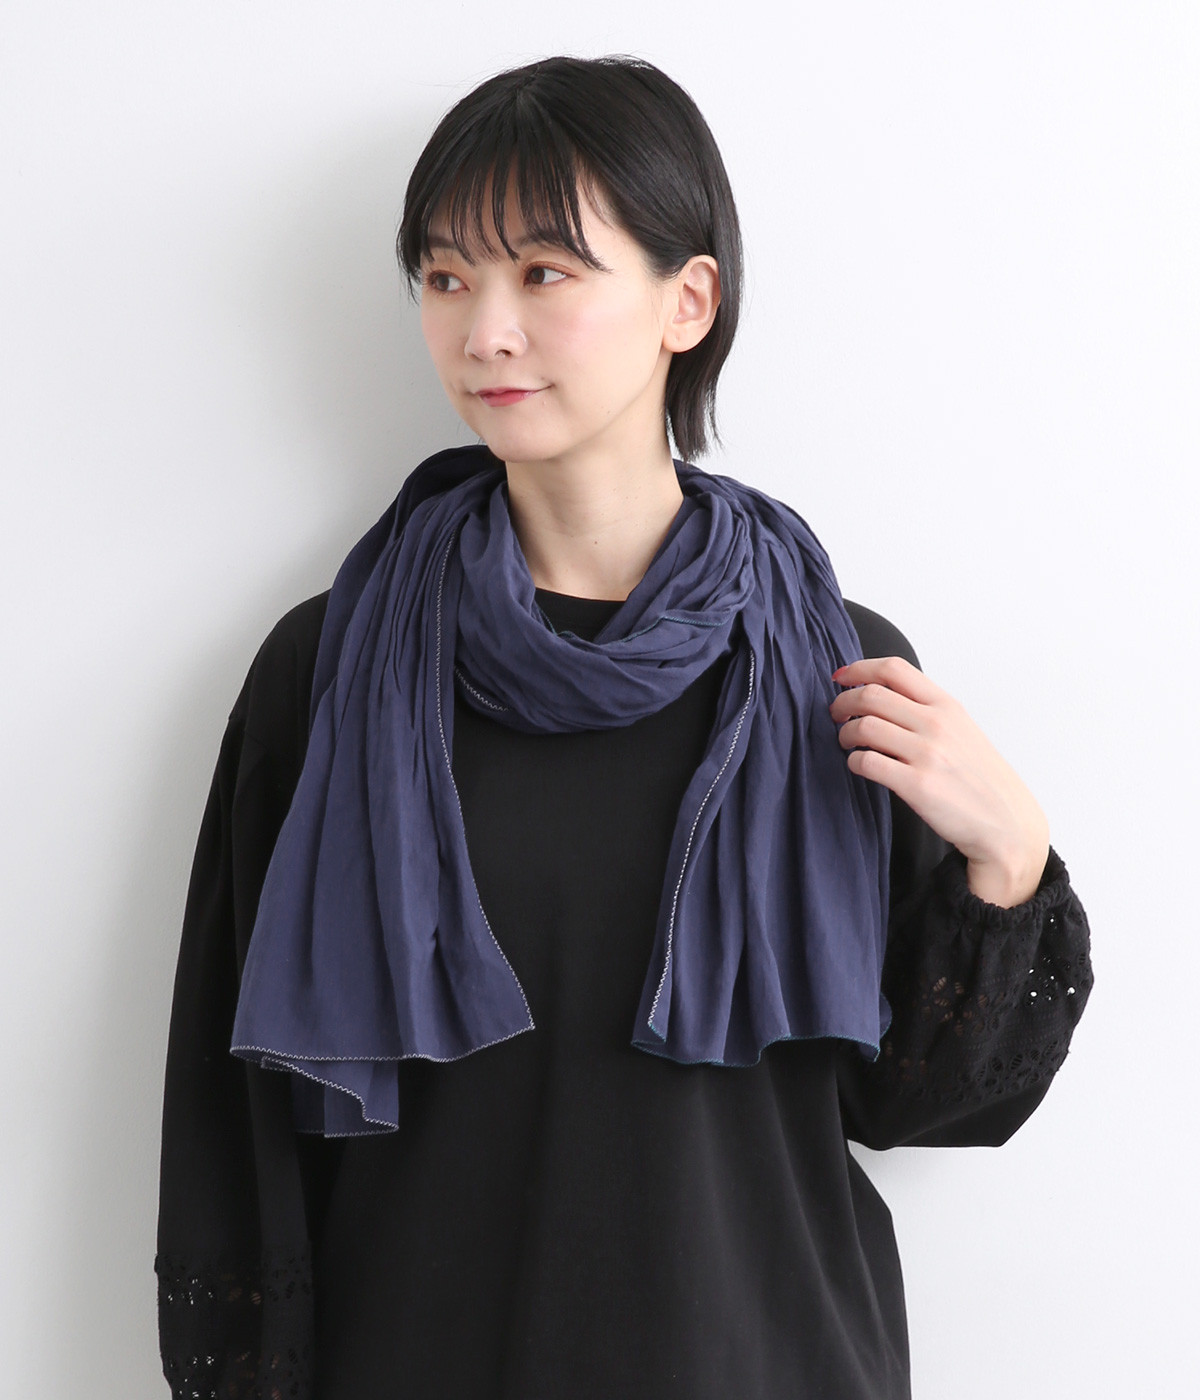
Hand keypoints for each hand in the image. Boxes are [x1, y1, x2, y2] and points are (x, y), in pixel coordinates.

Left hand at [829, 656, 1050, 907]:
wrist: (1006, 823)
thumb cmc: (979, 778)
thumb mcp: (962, 729)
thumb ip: (927, 709)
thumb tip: (880, 694)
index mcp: (947, 705)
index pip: (893, 669)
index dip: (858, 669)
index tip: (840, 678)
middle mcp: (936, 724)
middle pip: (870, 695)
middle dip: (842, 703)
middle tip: (835, 715)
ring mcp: (927, 754)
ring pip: (863, 726)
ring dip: (845, 734)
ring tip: (847, 743)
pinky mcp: (916, 785)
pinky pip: (866, 762)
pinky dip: (854, 761)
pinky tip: (860, 766)